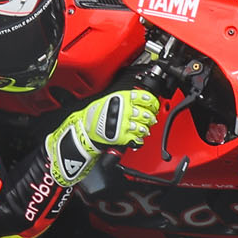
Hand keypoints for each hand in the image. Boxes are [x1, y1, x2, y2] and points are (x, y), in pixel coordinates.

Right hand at [44, 89, 161, 186]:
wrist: (84, 129)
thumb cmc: (95, 114)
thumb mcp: (109, 99)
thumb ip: (125, 98)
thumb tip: (139, 99)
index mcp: (122, 98)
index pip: (144, 97)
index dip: (152, 102)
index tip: (153, 104)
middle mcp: (124, 110)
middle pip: (146, 113)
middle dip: (151, 117)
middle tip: (151, 118)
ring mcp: (124, 124)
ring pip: (143, 127)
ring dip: (146, 129)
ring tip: (144, 129)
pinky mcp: (122, 137)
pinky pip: (137, 139)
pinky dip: (139, 139)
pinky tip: (138, 138)